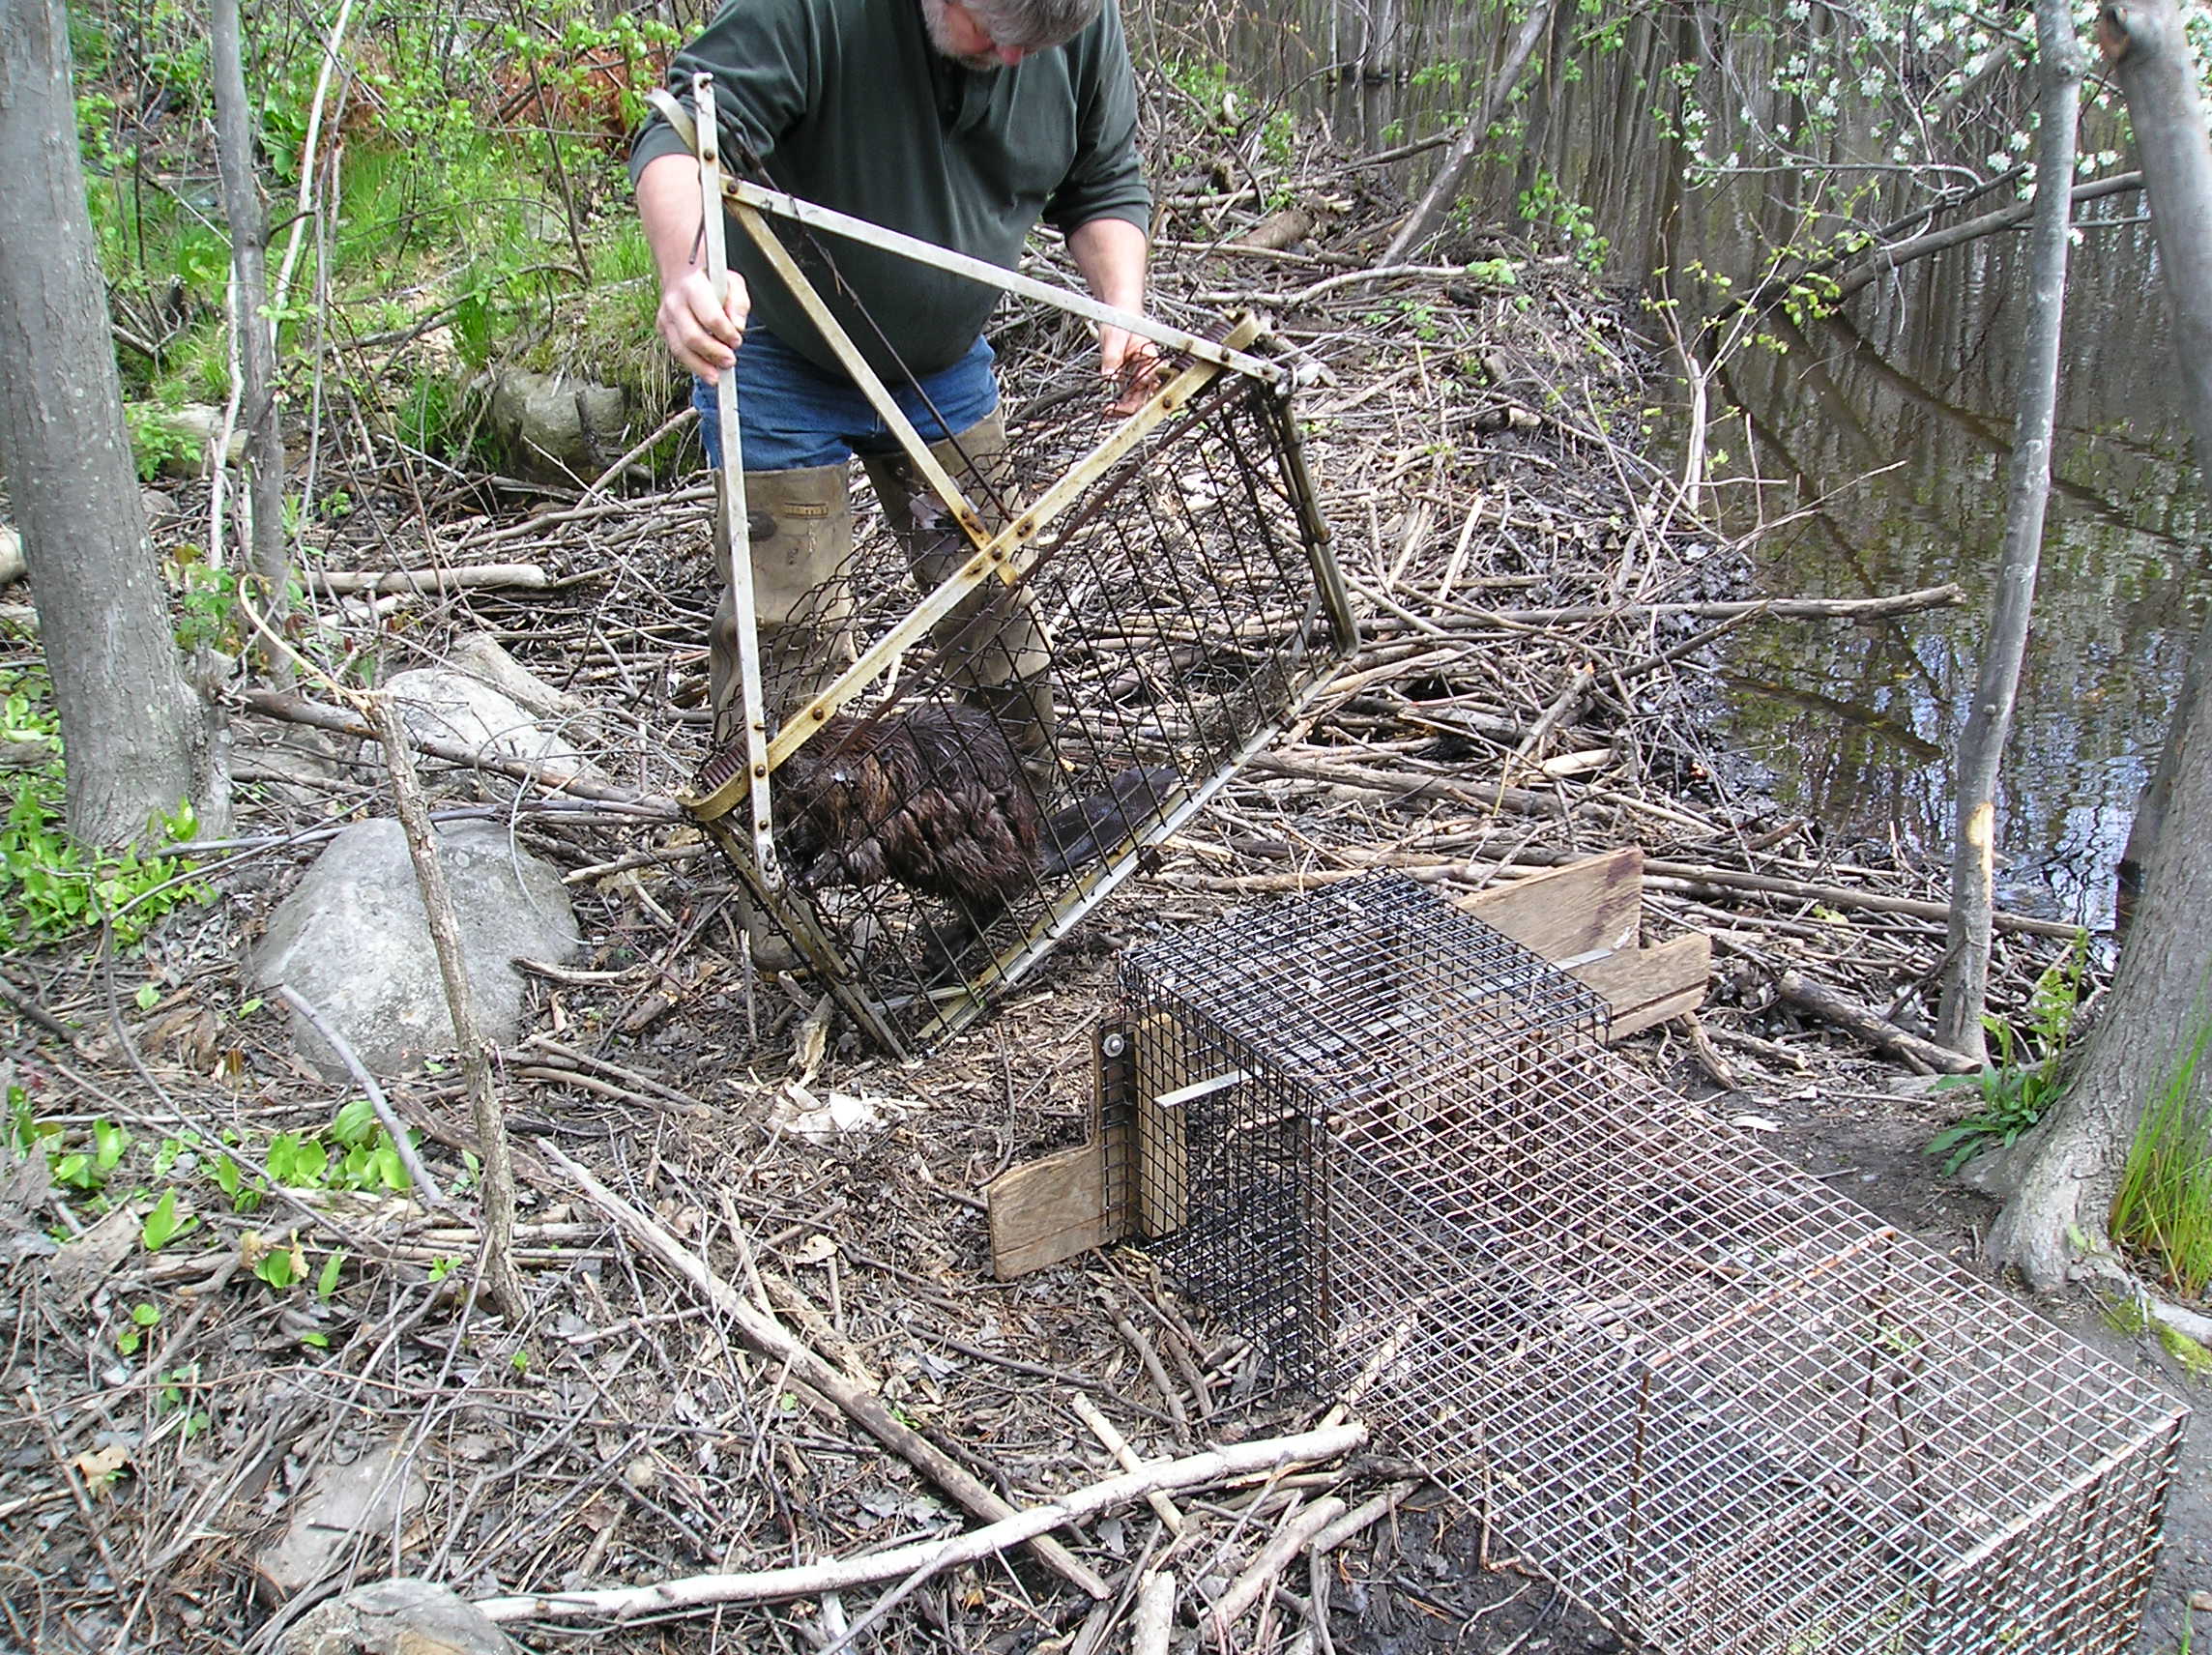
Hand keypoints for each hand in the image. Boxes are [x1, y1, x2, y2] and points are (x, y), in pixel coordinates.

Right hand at [657, 266, 750, 381]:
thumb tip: (737, 327)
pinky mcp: (663, 329)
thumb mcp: (732, 282)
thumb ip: (739, 303)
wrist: (682, 272)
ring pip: (680, 349)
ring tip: (717, 376)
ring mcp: (665, 317)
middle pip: (692, 337)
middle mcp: (675, 302)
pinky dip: (693, 363)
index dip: (725, 334)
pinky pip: (677, 352)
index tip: (737, 341)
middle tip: (730, 361)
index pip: (710, 317)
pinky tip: (706, 369)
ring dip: (700, 366)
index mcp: (693, 287)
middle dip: (713, 353)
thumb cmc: (711, 279)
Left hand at [1100, 325, 1162, 414]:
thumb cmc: (1123, 319)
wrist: (1119, 313)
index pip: (1152, 383)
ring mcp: (1138, 375)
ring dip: (1124, 408)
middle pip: (1145, 396)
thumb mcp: (1115, 338)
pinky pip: (1126, 395)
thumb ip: (1112, 358)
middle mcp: (1147, 369)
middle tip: (1114, 411)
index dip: (1144, 397)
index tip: (1129, 405)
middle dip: (1131, 408)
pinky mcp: (1128, 377)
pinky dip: (1119, 403)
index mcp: (1151, 359)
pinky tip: (1110, 407)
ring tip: (1109, 411)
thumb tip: (1109, 376)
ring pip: (1136, 399)